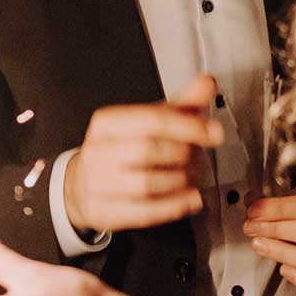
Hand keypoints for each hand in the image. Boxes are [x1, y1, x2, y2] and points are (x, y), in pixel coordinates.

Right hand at [64, 75, 222, 235]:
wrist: (82, 183)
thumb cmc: (121, 149)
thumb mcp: (148, 123)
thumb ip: (181, 105)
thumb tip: (207, 84)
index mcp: (107, 122)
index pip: (151, 119)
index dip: (188, 126)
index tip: (213, 133)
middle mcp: (98, 151)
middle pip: (149, 150)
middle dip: (182, 155)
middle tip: (198, 157)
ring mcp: (96, 183)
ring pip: (146, 184)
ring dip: (180, 182)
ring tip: (192, 177)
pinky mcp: (102, 211)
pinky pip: (144, 212)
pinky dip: (174, 206)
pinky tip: (190, 199)